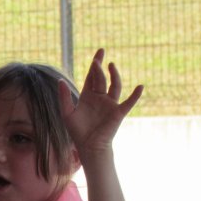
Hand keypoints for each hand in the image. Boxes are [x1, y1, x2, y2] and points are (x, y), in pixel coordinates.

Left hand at [57, 49, 142, 169]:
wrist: (89, 146)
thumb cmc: (77, 131)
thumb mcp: (67, 113)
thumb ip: (64, 97)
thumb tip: (60, 81)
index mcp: (88, 96)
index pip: (91, 76)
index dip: (94, 65)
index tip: (98, 54)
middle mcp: (100, 97)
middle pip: (101, 78)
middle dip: (99, 68)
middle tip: (98, 58)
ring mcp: (110, 104)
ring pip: (115, 86)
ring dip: (114, 75)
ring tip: (111, 65)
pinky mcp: (118, 112)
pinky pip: (129, 102)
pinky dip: (135, 95)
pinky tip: (140, 87)